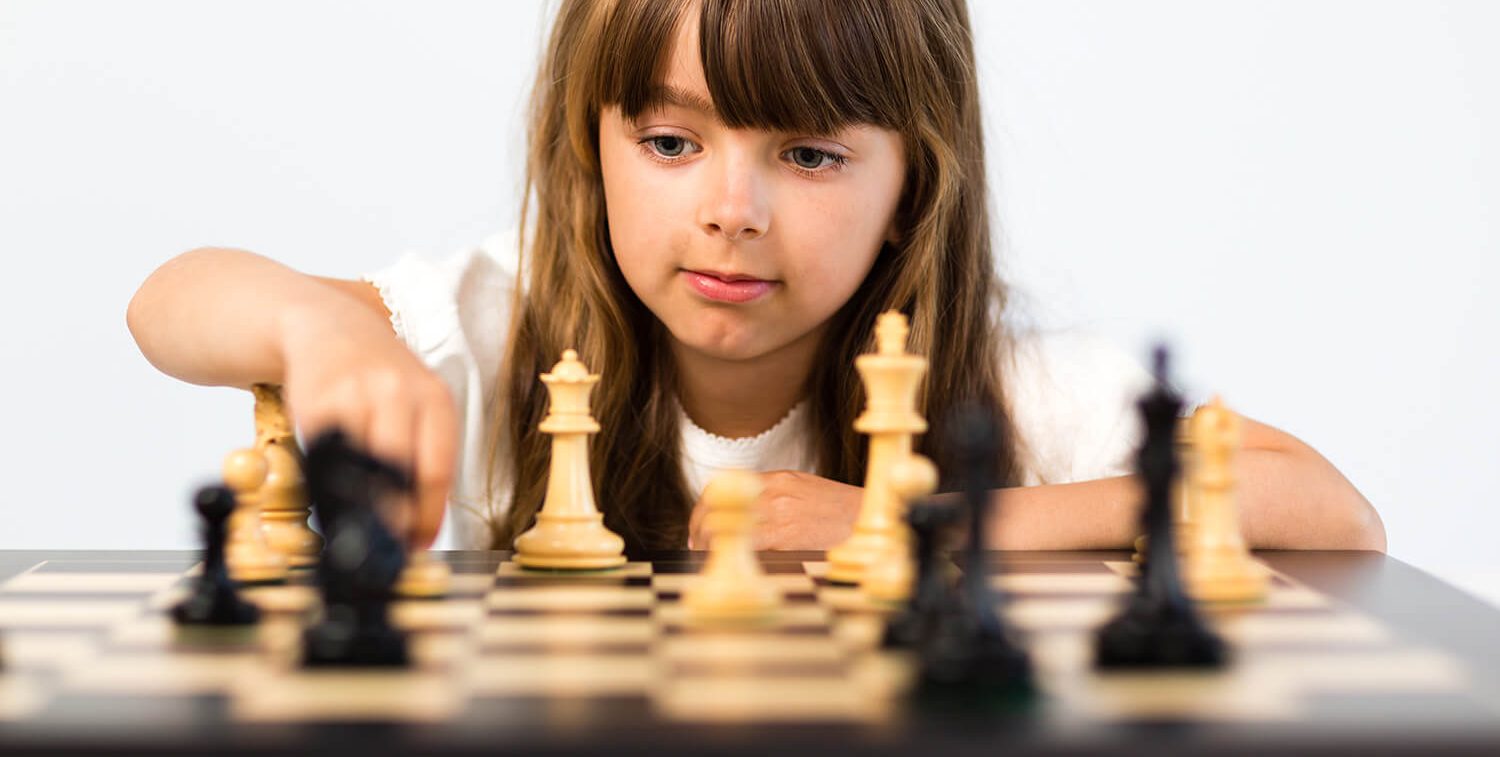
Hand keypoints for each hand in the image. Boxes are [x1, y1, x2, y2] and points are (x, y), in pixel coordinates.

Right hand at [278, 295, 456, 549]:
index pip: (437, 470)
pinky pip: (323, 453)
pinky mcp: (314, 398)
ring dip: (358, 504)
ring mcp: (355, 391)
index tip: (417, 545)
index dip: (426, 516)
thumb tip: (418, 528)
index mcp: (435, 398)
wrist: (330, 326)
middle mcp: (399, 391)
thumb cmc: (380, 379)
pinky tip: (330, 492)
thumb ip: (422, 457)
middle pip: (399, 471)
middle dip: (394, 517)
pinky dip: (326, 481)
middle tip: (386, 549)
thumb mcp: (416, 406)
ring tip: (359, 527)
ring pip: (359, 466)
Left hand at [689, 470, 862, 549]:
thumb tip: (744, 517)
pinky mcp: (787, 537)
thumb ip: (774, 497)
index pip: (723, 488)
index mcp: (776, 479)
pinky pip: (748, 548)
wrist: (868, 519)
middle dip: (700, 531)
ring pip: (727, 528)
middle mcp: (773, 492)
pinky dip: (735, 556)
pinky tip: (735, 566)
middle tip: (697, 548)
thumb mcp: (803, 491)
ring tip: (712, 560)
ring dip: (713, 546)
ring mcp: (779, 514)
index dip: (703, 509)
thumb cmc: (839, 511)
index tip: (698, 527)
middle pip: (719, 507)